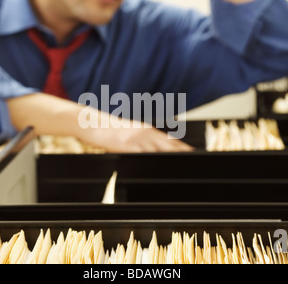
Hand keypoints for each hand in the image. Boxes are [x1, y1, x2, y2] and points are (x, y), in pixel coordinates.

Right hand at [7, 93, 193, 152]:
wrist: (92, 123)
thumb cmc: (110, 129)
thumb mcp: (130, 132)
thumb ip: (143, 140)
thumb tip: (155, 150)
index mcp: (147, 130)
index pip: (170, 140)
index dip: (183, 148)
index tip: (195, 155)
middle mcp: (144, 132)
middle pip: (169, 144)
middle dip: (182, 153)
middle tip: (195, 160)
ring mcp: (135, 139)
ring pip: (158, 149)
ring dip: (171, 156)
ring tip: (183, 164)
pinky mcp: (125, 145)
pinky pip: (141, 154)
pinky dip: (152, 160)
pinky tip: (158, 166)